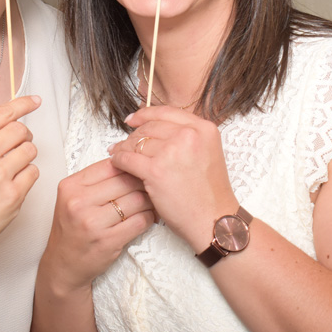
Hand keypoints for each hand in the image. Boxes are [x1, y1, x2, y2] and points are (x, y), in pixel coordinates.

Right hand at [0, 95, 41, 263]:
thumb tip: (6, 120)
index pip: (4, 113)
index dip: (24, 104)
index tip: (35, 101)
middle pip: (21, 130)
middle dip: (24, 135)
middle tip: (18, 144)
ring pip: (31, 150)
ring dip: (26, 156)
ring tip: (12, 167)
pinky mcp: (11, 195)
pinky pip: (33, 173)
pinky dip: (27, 175)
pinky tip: (13, 183)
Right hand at [39, 158, 154, 294]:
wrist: (63, 265)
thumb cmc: (72, 229)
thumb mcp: (73, 198)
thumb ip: (95, 180)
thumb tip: (129, 163)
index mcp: (70, 186)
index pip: (109, 165)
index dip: (128, 166)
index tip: (137, 171)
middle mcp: (78, 202)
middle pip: (125, 180)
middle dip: (142, 182)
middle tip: (151, 186)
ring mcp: (92, 222)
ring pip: (136, 199)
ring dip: (149, 201)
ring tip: (151, 202)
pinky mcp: (107, 241)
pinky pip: (140, 221)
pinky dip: (149, 218)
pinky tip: (148, 217)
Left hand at [110, 106, 238, 252]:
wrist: (214, 220)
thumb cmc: (209, 193)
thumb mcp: (207, 152)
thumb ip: (186, 137)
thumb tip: (152, 128)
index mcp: (203, 128)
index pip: (166, 112)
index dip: (145, 114)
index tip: (133, 119)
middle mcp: (189, 135)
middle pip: (150, 127)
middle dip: (134, 135)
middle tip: (124, 143)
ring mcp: (172, 152)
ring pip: (137, 142)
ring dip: (124, 148)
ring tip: (118, 153)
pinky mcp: (156, 170)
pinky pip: (128, 158)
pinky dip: (119, 160)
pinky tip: (117, 163)